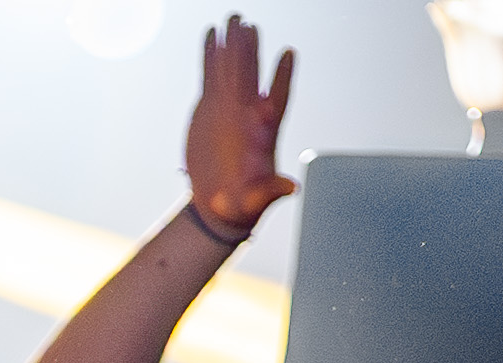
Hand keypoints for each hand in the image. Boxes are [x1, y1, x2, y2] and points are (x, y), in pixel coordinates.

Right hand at [184, 17, 299, 240]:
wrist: (219, 202)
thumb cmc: (244, 204)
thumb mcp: (258, 199)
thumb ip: (273, 189)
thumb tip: (292, 188)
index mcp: (263, 130)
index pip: (277, 97)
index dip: (282, 77)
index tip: (289, 54)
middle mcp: (248, 112)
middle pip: (250, 75)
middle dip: (250, 50)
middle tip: (248, 25)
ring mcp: (229, 106)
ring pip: (231, 68)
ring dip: (232, 44)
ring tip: (232, 19)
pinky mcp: (209, 107)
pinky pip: (211, 75)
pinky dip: (211, 55)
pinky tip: (211, 34)